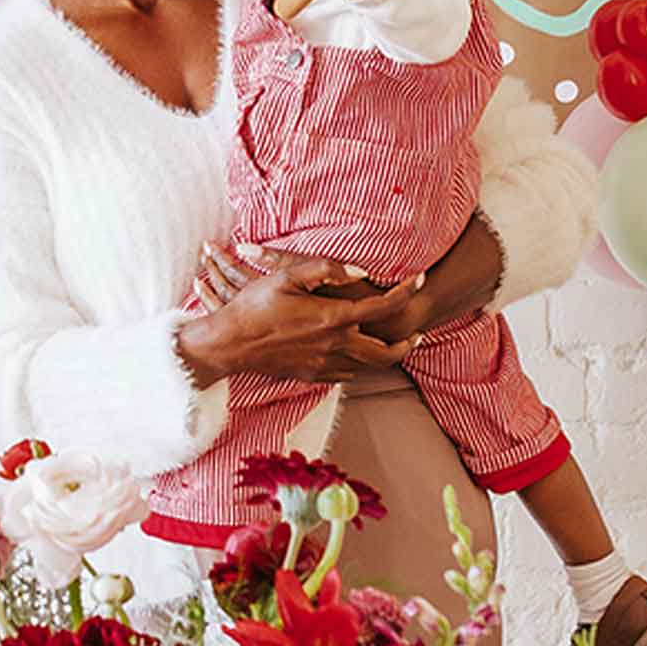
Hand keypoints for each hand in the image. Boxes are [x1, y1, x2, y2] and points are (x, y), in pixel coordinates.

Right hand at [176, 248, 424, 387]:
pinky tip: (355, 355)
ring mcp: (322, 365)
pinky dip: (357, 365)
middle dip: (408, 345)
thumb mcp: (286, 275)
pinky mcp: (310, 376)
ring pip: (367, 368)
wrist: (228, 345)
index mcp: (332, 318)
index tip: (418, 279)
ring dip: (385, 357)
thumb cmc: (253, 307)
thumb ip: (326, 269)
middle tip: (418, 334)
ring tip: (393, 346)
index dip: (406, 291)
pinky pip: (344, 375)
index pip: (382, 307)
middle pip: (386, 353)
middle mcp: (333, 346)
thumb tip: (360, 270)